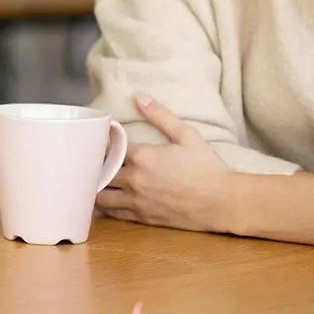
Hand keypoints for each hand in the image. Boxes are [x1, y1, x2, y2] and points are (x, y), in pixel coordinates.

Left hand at [95, 93, 235, 233]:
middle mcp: (134, 179)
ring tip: (94, 179)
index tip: (97, 138)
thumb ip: (161, 115)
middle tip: (90, 159)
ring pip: (101, 195)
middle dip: (93, 164)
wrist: (223, 202)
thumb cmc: (206, 167)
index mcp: (142, 156)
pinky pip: (114, 212)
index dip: (99, 142)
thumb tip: (140, 96)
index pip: (107, 146)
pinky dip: (105, 205)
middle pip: (99, 170)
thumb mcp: (186, 135)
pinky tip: (105, 198)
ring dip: (95, 186)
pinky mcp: (143, 217)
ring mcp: (137, 200)